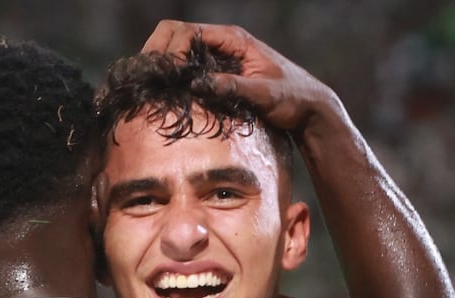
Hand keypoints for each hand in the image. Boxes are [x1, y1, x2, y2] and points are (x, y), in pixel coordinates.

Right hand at [141, 21, 339, 133]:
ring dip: (161, 63)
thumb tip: (197, 84)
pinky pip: (187, 67)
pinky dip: (172, 76)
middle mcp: (223, 43)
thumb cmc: (292, 98)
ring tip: (148, 85)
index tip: (166, 76)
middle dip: (157, 51)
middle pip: (176, 34)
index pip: (189, 32)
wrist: (309, 108)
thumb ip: (231, 87)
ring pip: (178, 49)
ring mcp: (220, 57)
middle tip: (145, 76)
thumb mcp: (263, 94)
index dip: (171, 51)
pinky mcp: (219, 73)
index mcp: (234, 39)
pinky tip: (164, 92)